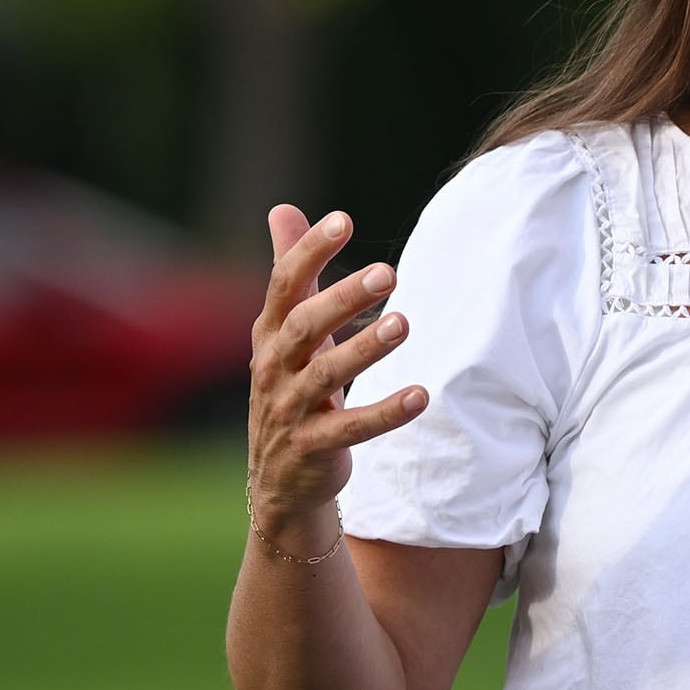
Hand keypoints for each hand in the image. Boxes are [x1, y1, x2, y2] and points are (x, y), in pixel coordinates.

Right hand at [245, 205, 426, 542]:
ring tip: (404, 323)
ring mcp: (288, 411)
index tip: (342, 219)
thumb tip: (282, 209)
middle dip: (342, 298)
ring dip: (365, 349)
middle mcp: (271, 369)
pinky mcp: (311, 448)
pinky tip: (421, 395)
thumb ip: (290, 273)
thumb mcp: (285, 333)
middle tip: (388, 271)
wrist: (279, 481)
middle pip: (303, 326)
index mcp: (268, 335)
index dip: (308, 250)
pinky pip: (350, 428)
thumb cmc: (291, 390)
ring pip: (325, 376)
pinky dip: (385, 413)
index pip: (283, 285)